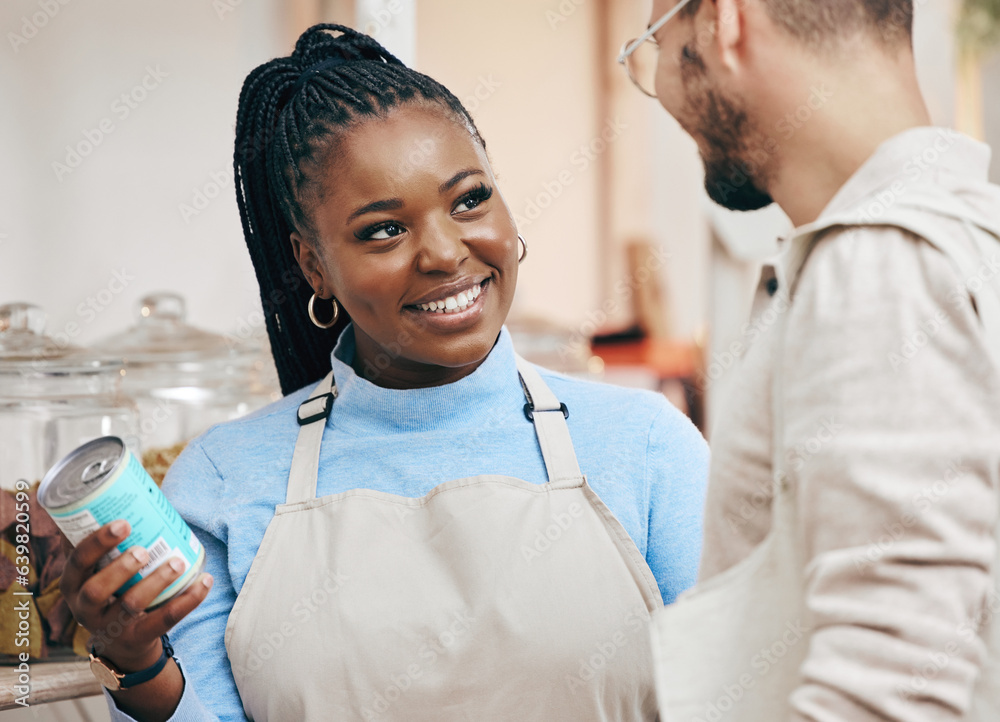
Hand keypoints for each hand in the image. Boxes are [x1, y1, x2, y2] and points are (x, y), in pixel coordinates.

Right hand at [60, 519, 212, 671]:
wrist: (121, 643)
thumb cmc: (114, 591)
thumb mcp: (100, 571)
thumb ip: (110, 543)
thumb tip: (135, 489)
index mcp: (74, 584)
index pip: (77, 562)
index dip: (97, 543)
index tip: (122, 523)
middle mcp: (86, 608)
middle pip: (96, 589)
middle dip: (121, 567)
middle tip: (144, 550)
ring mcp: (111, 626)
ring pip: (131, 605)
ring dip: (156, 582)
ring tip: (176, 562)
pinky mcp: (137, 638)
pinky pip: (164, 620)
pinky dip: (188, 600)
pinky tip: (206, 580)